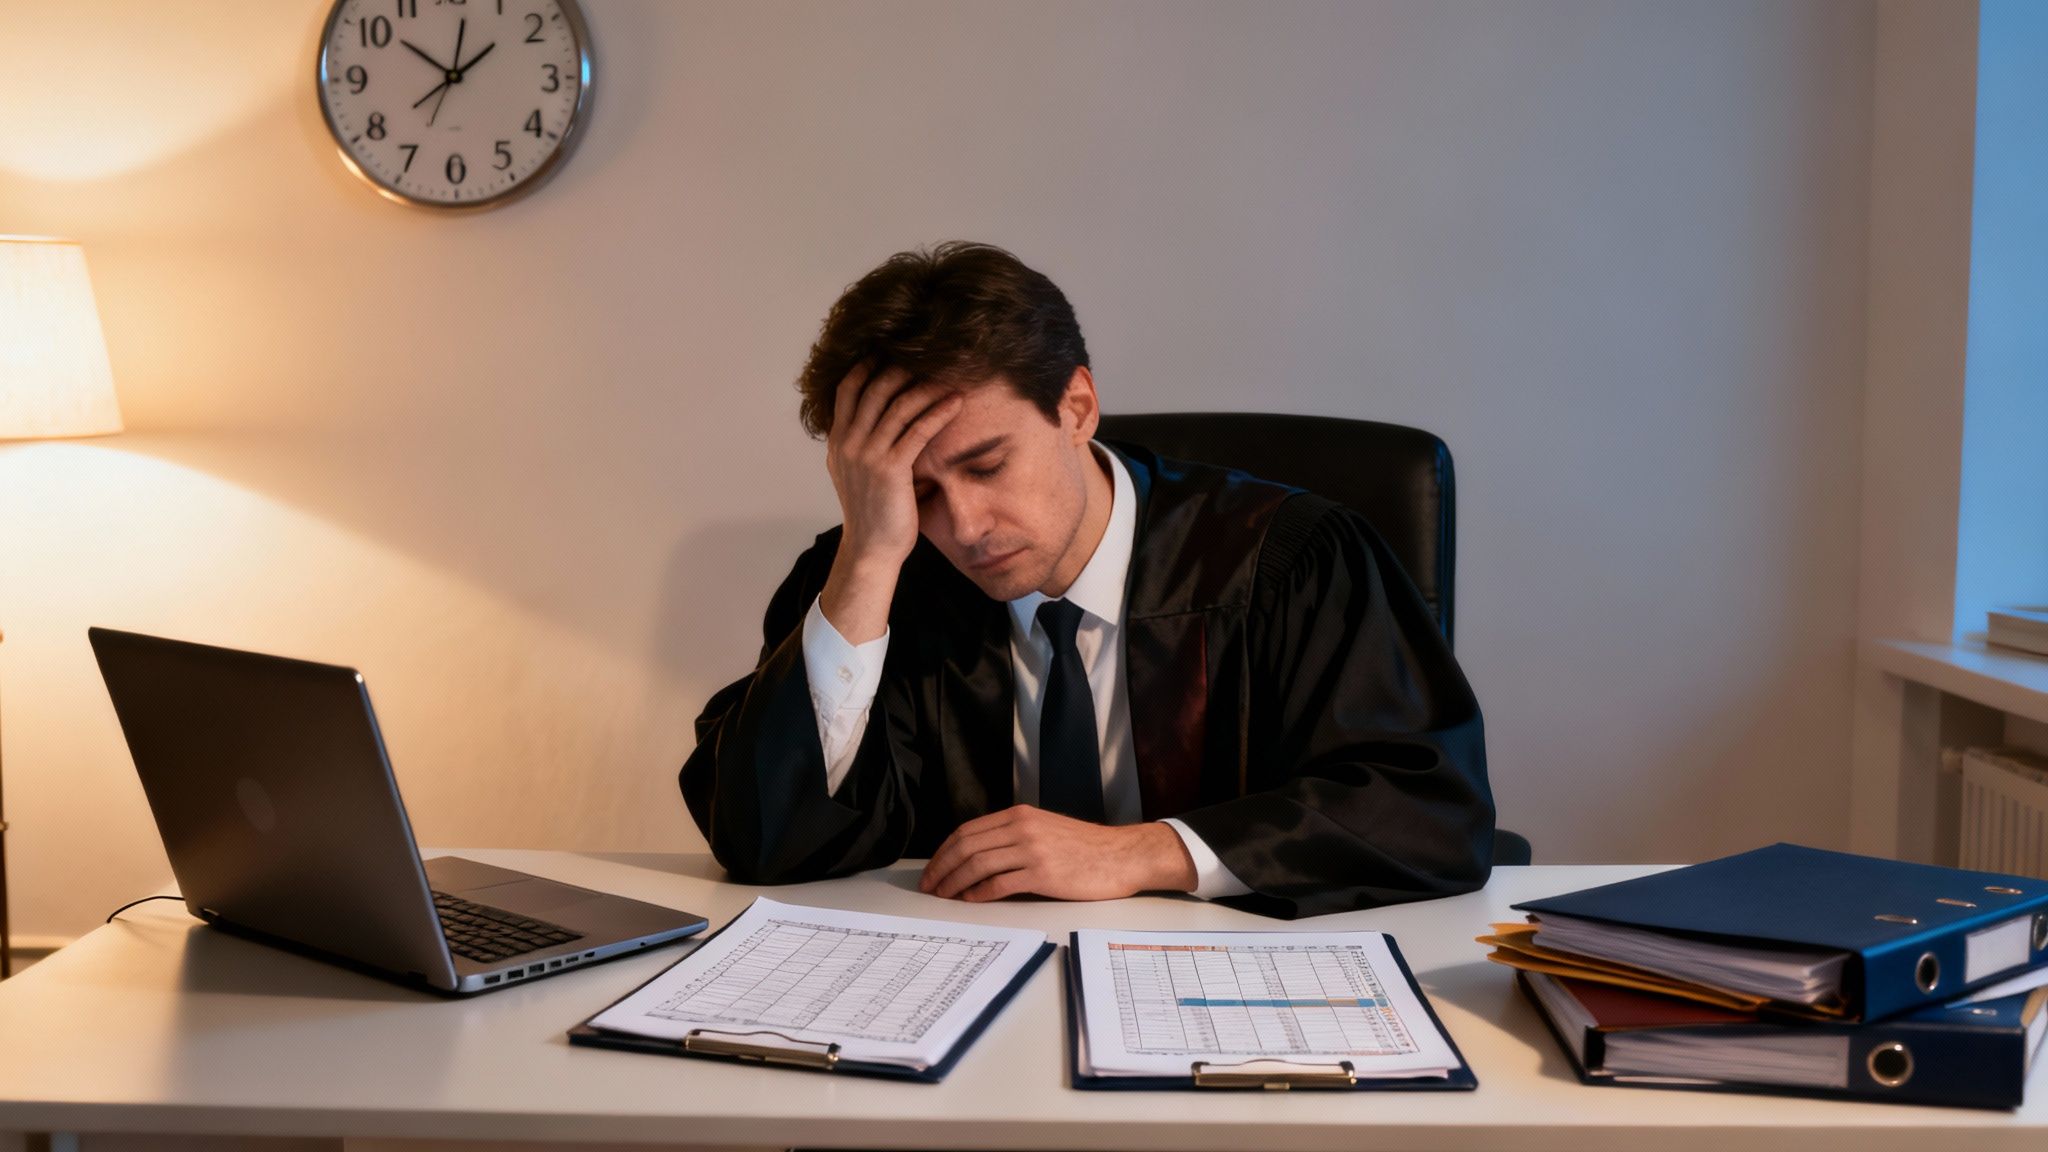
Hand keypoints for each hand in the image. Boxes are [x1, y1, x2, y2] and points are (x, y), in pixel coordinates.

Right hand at [816, 363, 962, 641]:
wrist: (872, 549)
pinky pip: (917, 431)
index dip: (869, 365)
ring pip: (898, 406)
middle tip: (928, 355)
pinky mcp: (890, 469)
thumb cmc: (872, 512)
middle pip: (874, 389)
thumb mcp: (855, 472)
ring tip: (949, 375)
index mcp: (838, 441)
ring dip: (926, 387)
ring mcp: (867, 455)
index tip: (892, 350)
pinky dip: (938, 413)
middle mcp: (848, 443)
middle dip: (901, 368)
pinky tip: (956, 403)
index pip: (848, 389)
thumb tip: (877, 418)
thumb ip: (859, 443)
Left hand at [919, 807, 1198, 901]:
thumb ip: (1014, 836)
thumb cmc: (1086, 848)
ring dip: (955, 883)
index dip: (944, 852)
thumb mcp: (1045, 829)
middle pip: (966, 847)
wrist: (1121, 856)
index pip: (968, 831)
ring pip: (978, 865)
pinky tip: (970, 901)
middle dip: (942, 868)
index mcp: (1020, 815)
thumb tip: (979, 857)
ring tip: (945, 897)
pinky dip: (978, 894)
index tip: (933, 869)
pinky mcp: (1042, 874)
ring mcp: (1031, 850)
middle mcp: (1022, 828)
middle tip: (930, 886)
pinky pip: (999, 884)